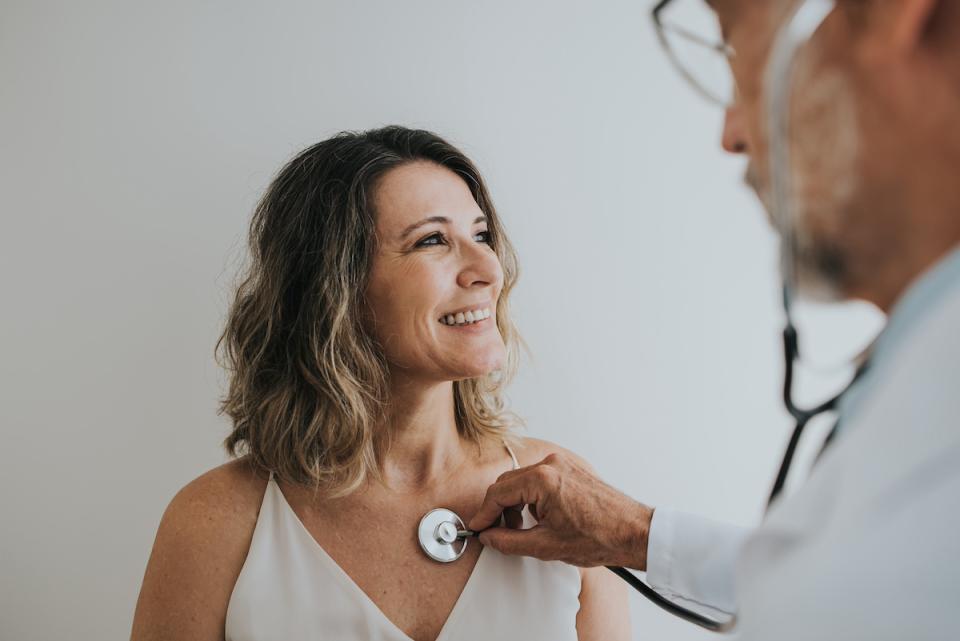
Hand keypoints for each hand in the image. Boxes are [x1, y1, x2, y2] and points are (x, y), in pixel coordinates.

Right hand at [468, 452, 653, 568]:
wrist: (633, 532)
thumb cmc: (600, 537)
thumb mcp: (546, 546)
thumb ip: (509, 541)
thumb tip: (489, 537)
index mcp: (543, 480)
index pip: (498, 493)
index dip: (484, 514)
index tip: (478, 528)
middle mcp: (552, 464)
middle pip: (508, 483)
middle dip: (498, 508)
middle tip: (495, 532)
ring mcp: (563, 464)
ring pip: (523, 480)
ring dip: (515, 503)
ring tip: (521, 529)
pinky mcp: (572, 468)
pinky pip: (540, 478)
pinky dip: (532, 496)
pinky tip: (539, 518)